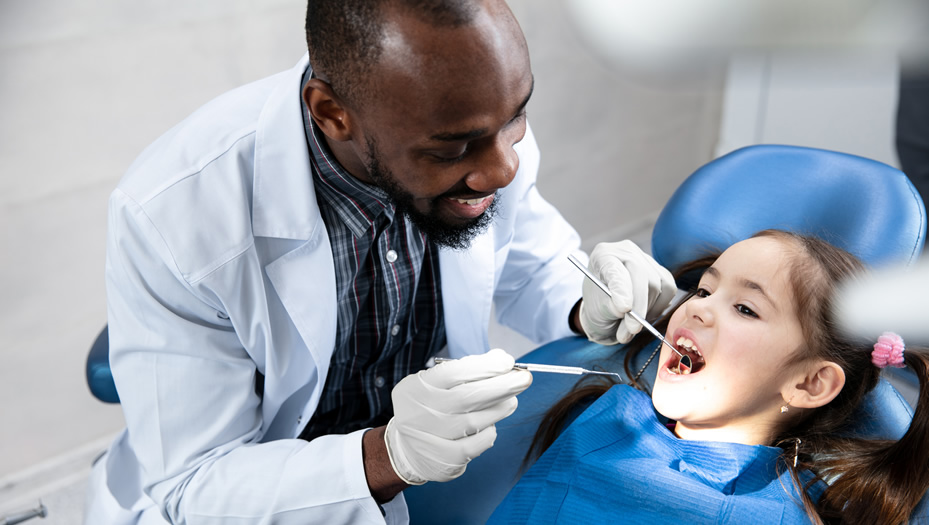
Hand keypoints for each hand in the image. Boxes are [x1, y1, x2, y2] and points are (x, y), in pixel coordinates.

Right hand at [384, 349, 531, 484]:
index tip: (507, 362)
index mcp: (415, 388)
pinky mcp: (443, 461)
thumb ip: (467, 370)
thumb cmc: (431, 407)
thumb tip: (501, 359)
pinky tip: (491, 425)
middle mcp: (419, 414)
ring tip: (511, 401)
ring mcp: (429, 440)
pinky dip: (489, 432)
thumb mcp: (437, 383)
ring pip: (474, 422)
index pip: (452, 373)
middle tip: (524, 379)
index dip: (484, 367)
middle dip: (501, 386)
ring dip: (500, 408)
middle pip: (466, 398)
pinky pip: (475, 445)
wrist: (407, 448)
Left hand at [579, 240, 675, 344]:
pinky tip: (645, 316)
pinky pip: (668, 289)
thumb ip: (609, 308)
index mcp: (602, 256)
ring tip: (631, 327)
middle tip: (632, 329)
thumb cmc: (598, 307)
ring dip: (648, 312)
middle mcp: (625, 251)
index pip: (615, 269)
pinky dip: (659, 307)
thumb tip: (625, 309)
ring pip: (657, 284)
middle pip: (641, 275)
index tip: (624, 309)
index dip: (621, 289)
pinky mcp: (660, 271)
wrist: (607, 308)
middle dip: (639, 306)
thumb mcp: (596, 310)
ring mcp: (645, 259)